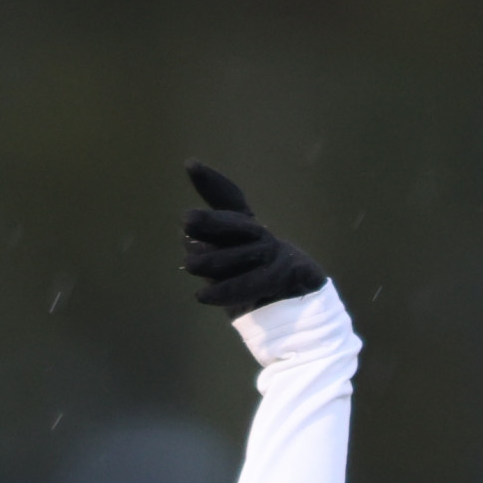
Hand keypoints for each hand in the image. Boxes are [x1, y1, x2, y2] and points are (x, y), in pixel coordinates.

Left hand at [181, 162, 328, 314]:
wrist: (295, 317)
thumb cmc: (256, 290)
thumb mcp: (228, 267)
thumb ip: (210, 251)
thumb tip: (187, 239)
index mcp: (250, 229)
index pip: (230, 200)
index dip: (211, 183)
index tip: (190, 165)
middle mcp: (263, 238)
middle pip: (236, 224)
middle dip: (212, 221)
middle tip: (187, 220)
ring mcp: (277, 257)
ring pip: (242, 255)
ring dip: (214, 261)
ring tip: (188, 266)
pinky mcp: (286, 277)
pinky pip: (251, 283)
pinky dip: (227, 291)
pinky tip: (203, 296)